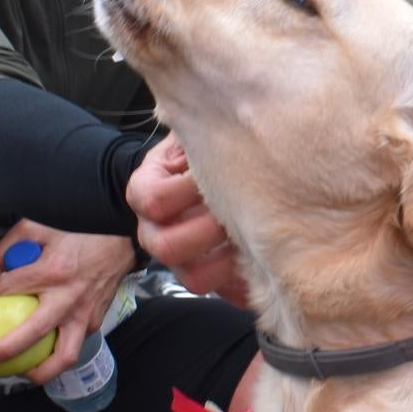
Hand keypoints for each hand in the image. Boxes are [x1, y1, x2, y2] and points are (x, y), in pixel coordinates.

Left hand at [0, 221, 138, 383]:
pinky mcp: (96, 321)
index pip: (10, 288)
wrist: (122, 237)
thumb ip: (13, 242)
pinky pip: (74, 344)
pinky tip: (44, 351)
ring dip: (41, 370)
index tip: (0, 284)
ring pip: (63, 355)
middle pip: (34, 334)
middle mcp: (69, 298)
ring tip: (22, 372)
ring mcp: (85, 314)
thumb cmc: (82, 230)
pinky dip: (57, 352)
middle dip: (8, 349)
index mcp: (53, 272)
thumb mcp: (41, 224)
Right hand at [127, 135, 252, 307]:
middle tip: (241, 210)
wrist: (208, 178)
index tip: (215, 174)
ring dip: (228, 260)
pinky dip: (248, 282)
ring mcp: (179, 261)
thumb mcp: (193, 138)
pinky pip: (225, 293)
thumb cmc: (204, 154)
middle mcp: (153, 232)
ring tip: (254, 236)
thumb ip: (198, 134)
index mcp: (145, 192)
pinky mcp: (209, 279)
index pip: (154, 200)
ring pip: (194, 278)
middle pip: (168, 247)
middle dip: (210, 228)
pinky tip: (267, 262)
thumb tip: (222, 118)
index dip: (188, 188)